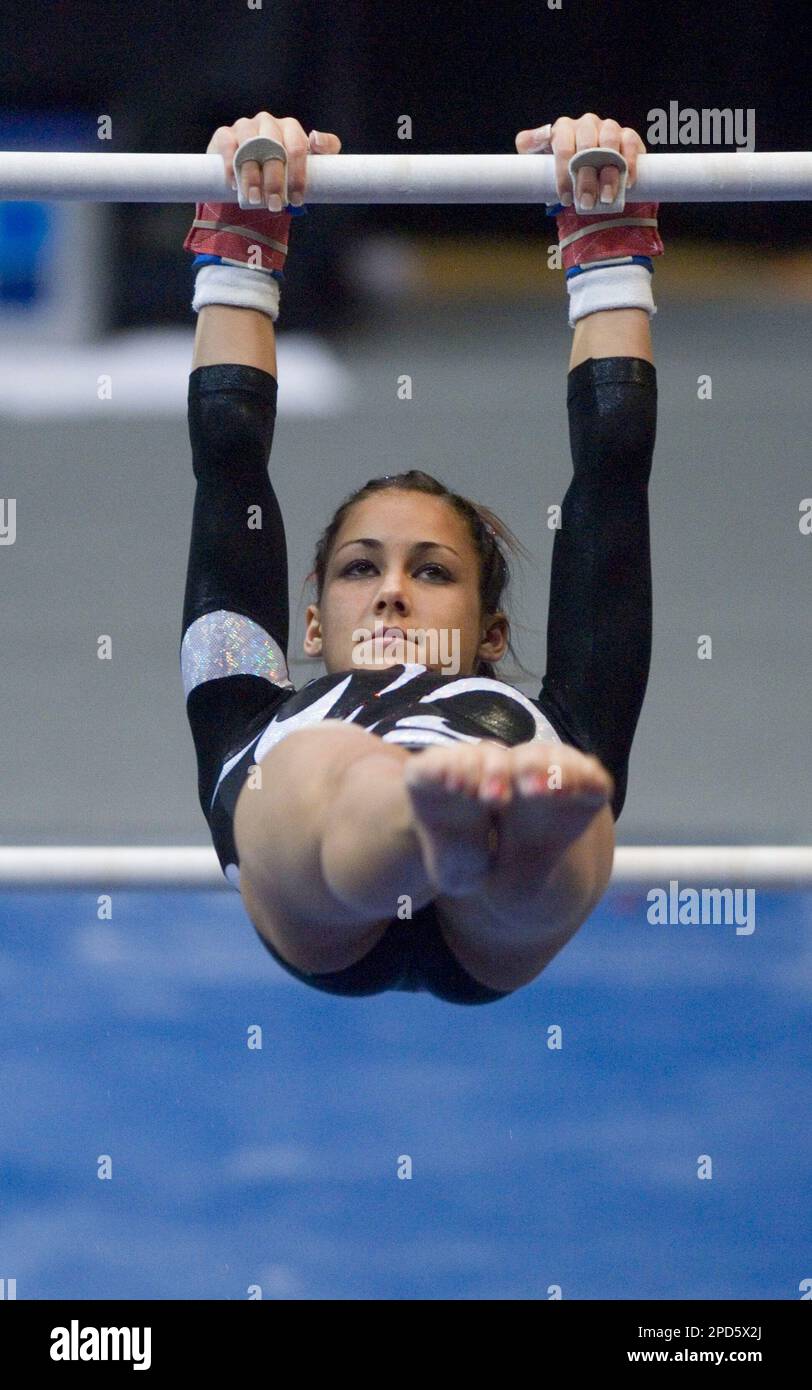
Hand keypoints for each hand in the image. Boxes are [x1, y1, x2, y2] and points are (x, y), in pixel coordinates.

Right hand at [206, 111, 341, 210]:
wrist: (253, 175)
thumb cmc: (284, 169)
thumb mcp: (310, 163)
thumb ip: (325, 151)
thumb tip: (316, 139)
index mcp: (290, 128)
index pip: (297, 148)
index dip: (297, 175)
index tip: (296, 199)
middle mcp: (268, 122)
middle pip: (272, 149)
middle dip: (274, 181)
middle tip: (274, 205)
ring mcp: (245, 126)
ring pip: (249, 148)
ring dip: (252, 176)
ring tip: (254, 199)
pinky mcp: (225, 135)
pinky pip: (228, 146)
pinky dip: (230, 166)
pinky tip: (235, 185)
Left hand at [515, 114, 645, 209]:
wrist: (593, 172)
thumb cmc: (565, 169)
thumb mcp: (541, 160)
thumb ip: (530, 148)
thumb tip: (524, 141)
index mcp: (564, 129)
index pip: (563, 147)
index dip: (564, 174)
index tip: (565, 199)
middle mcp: (586, 124)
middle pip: (587, 147)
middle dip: (586, 178)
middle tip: (586, 203)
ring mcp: (608, 127)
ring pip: (609, 144)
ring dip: (608, 173)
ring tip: (606, 198)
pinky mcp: (627, 135)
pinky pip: (629, 144)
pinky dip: (629, 164)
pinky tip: (626, 184)